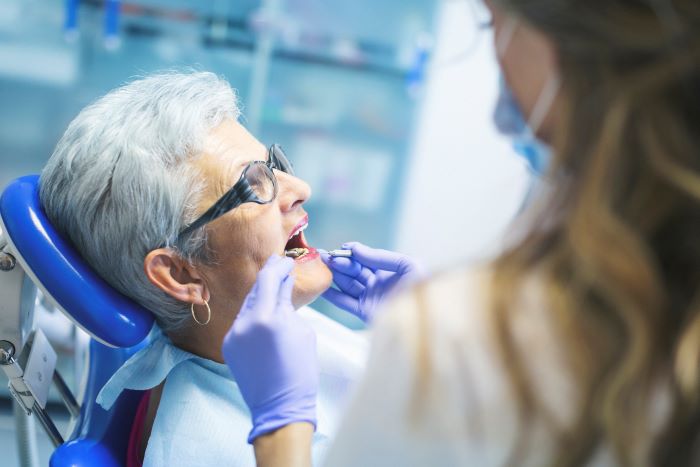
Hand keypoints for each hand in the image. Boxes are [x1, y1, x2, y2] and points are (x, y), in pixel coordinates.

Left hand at [222, 255, 318, 443]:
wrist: (280, 406)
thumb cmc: (300, 372)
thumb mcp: (302, 333)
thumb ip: (288, 307)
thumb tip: (283, 288)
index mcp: (268, 318)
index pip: (270, 281)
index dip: (279, 268)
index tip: (286, 261)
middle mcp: (245, 323)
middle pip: (256, 289)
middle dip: (268, 275)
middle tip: (278, 262)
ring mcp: (234, 334)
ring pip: (247, 304)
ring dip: (260, 294)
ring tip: (272, 284)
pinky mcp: (228, 345)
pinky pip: (242, 321)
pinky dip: (253, 312)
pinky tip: (263, 309)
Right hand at [321, 242, 422, 322]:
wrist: (423, 320)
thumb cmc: (422, 291)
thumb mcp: (408, 266)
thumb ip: (381, 257)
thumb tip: (356, 249)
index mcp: (391, 272)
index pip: (368, 260)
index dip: (354, 253)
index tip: (343, 247)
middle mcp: (379, 285)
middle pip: (355, 271)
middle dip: (341, 262)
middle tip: (327, 256)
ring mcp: (371, 298)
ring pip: (348, 284)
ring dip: (334, 274)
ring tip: (322, 264)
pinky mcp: (364, 313)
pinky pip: (344, 302)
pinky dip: (331, 294)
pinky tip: (321, 285)